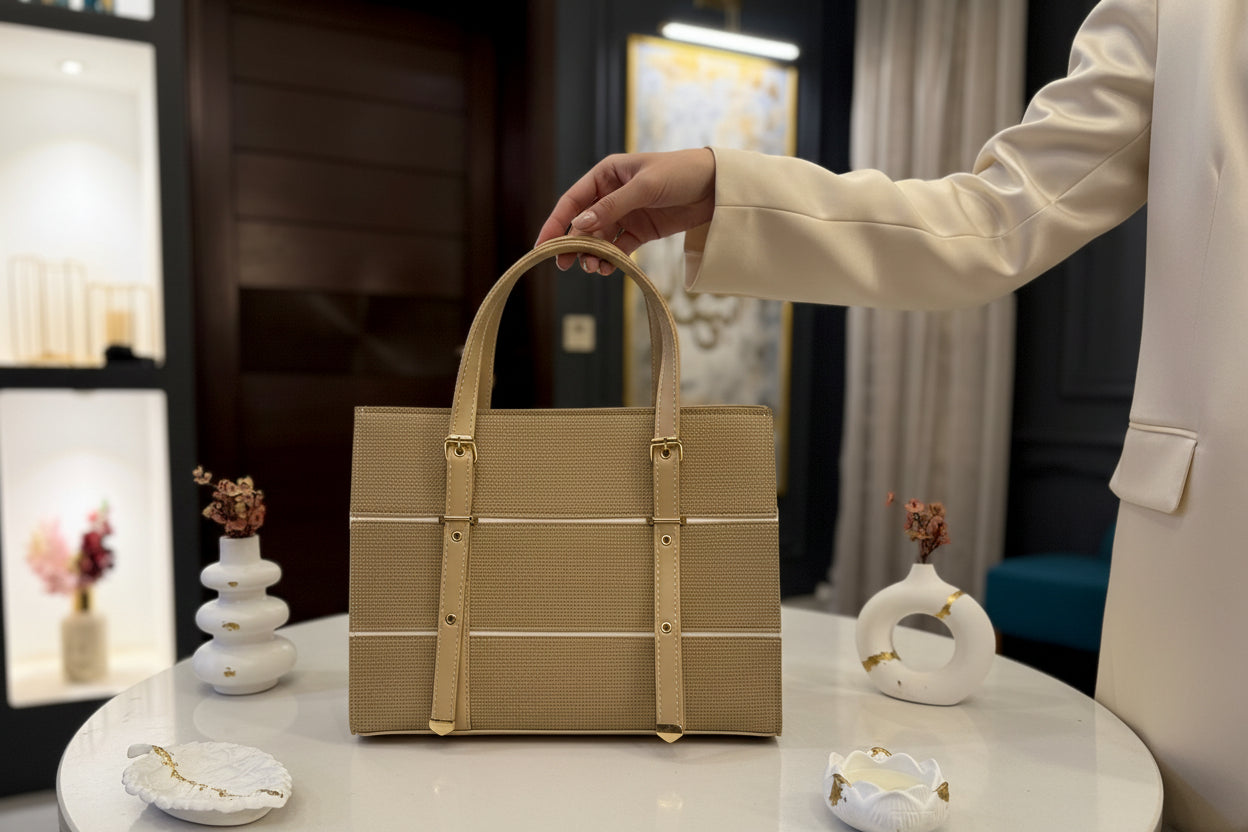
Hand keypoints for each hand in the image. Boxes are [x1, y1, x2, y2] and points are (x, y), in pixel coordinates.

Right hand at [534, 149, 715, 273]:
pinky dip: (612, 259)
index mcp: (607, 174)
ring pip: (599, 238)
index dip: (556, 223)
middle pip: (582, 223)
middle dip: (572, 244)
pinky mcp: (641, 231)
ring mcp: (626, 214)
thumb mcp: (645, 187)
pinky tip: (608, 268)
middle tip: (564, 264)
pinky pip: (619, 248)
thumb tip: (580, 224)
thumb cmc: (681, 173)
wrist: (717, 186)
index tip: (543, 246)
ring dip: (593, 254)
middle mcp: (612, 194)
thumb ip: (613, 207)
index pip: (573, 200)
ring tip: (593, 267)